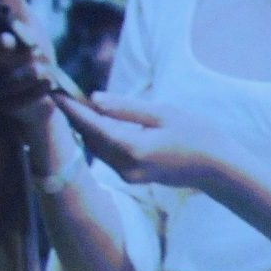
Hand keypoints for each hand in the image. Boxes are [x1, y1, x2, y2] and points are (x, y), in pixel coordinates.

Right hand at [0, 0, 68, 118]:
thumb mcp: (30, 27)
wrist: (48, 91)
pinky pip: (15, 102)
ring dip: (24, 73)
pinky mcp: (6, 108)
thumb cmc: (35, 55)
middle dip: (1, 49)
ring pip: (0, 83)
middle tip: (16, 43)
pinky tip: (48, 83)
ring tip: (43, 69)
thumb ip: (15, 7)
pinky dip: (34, 92)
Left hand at [55, 90, 237, 190]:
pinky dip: (100, 138)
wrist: (217, 167)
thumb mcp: (162, 113)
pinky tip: (95, 122)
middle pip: (90, 139)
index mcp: (133, 149)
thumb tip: (94, 98)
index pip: (92, 126)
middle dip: (75, 118)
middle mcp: (126, 167)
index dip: (71, 109)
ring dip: (86, 128)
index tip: (53, 93)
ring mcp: (129, 175)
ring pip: (97, 149)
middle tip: (59, 94)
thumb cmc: (197, 134)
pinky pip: (108, 155)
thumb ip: (126, 108)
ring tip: (72, 105)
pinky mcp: (133, 177)